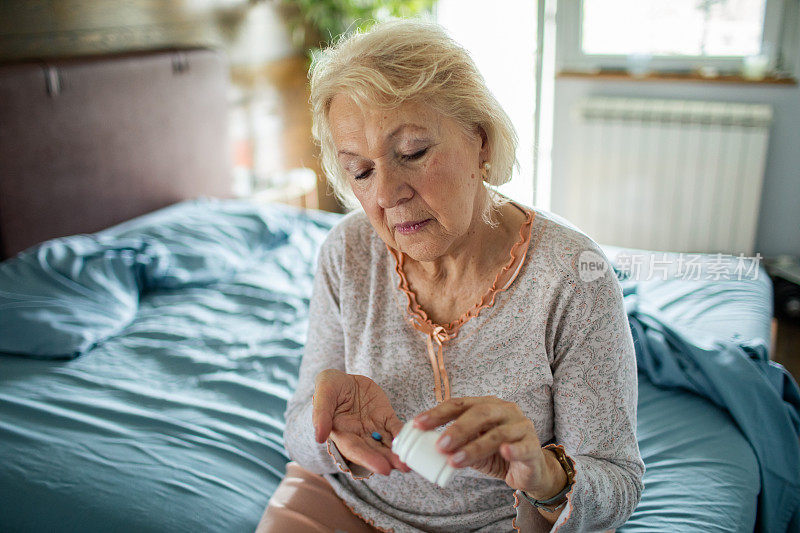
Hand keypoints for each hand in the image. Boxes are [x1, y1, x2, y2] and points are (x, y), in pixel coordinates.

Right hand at [312, 369, 409, 475]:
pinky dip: (405, 434)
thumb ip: (321, 414)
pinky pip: (396, 427)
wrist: (343, 379)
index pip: (355, 450)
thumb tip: (319, 436)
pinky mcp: (385, 417)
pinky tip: (415, 439)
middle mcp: (358, 435)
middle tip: (403, 467)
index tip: (383, 469)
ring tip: (410, 462)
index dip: (368, 459)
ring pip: (387, 443)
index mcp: (341, 433)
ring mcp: (373, 427)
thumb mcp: (323, 393)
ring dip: (399, 452)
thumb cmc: (329, 387)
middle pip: (374, 451)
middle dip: (388, 459)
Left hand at [413, 396, 564, 498]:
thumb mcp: (473, 448)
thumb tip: (427, 449)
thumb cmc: (497, 454)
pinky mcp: (533, 446)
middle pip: (479, 413)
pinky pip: (521, 447)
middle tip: (440, 445)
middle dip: (456, 429)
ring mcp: (521, 426)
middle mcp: (504, 410)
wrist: (530, 470)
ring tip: (455, 461)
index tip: (417, 424)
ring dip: (474, 447)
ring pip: (497, 434)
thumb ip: (456, 445)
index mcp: (486, 405)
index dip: (438, 413)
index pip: (459, 404)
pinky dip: (512, 449)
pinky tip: (504, 452)